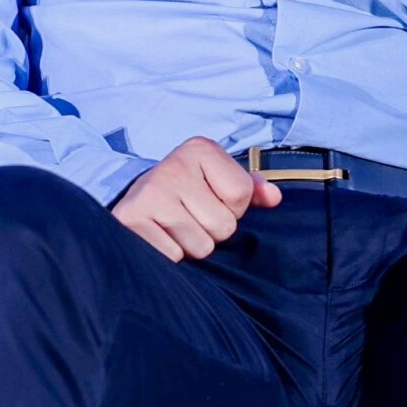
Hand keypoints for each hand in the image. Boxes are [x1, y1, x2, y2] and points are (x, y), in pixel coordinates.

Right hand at [111, 136, 282, 260]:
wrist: (134, 198)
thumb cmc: (186, 190)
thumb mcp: (218, 179)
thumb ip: (249, 188)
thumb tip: (274, 198)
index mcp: (200, 149)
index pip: (241, 194)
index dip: (232, 208)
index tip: (210, 200)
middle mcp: (174, 166)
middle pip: (223, 225)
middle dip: (212, 231)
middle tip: (190, 217)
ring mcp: (150, 193)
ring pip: (201, 247)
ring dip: (192, 246)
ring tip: (176, 228)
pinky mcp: (132, 219)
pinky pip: (174, 257)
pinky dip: (172, 256)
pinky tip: (161, 237)